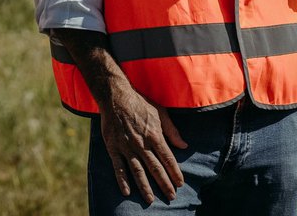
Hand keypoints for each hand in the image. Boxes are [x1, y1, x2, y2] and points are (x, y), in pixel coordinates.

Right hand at [100, 87, 187, 204]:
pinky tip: (127, 192)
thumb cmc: (140, 103)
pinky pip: (118, 167)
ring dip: (145, 186)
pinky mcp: (113, 147)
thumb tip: (184, 145)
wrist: (116, 96)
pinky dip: (122, 180)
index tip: (180, 183)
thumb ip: (172, 131)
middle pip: (155, 168)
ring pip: (137, 171)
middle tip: (171, 196)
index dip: (175, 172)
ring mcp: (126, 147)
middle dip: (164, 183)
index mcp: (154, 135)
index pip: (168, 158)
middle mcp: (141, 143)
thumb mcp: (160, 113)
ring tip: (151, 199)